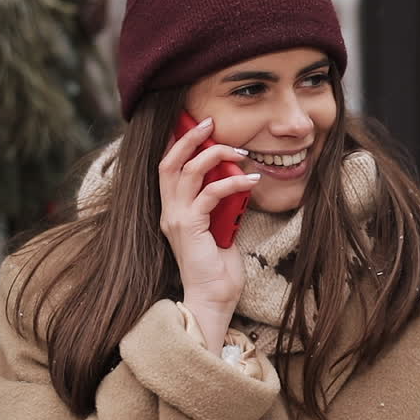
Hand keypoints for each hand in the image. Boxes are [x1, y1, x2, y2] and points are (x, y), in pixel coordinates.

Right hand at [157, 116, 258, 352]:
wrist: (213, 298)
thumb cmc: (218, 267)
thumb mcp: (220, 227)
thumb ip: (221, 204)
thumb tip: (237, 178)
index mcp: (173, 210)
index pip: (168, 168)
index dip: (179, 143)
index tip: (200, 125)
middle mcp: (168, 211)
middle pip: (169, 162)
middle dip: (189, 138)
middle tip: (210, 121)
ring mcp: (176, 219)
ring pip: (187, 173)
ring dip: (214, 155)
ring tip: (239, 150)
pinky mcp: (191, 228)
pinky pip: (209, 195)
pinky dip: (231, 183)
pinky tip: (250, 179)